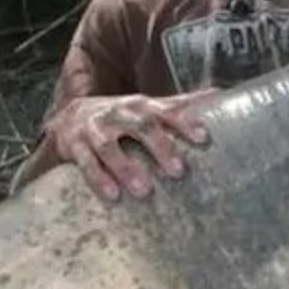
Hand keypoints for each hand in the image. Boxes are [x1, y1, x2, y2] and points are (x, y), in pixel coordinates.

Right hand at [46, 90, 216, 200]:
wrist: (70, 117)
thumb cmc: (120, 117)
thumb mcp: (148, 108)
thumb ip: (179, 104)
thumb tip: (218, 93)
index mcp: (141, 106)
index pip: (167, 112)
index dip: (185, 123)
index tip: (203, 138)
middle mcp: (119, 114)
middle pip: (141, 127)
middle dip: (160, 148)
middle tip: (178, 172)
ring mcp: (95, 129)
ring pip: (109, 147)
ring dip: (126, 168)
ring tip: (144, 191)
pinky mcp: (73, 145)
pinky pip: (86, 162)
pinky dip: (99, 179)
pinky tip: (113, 195)